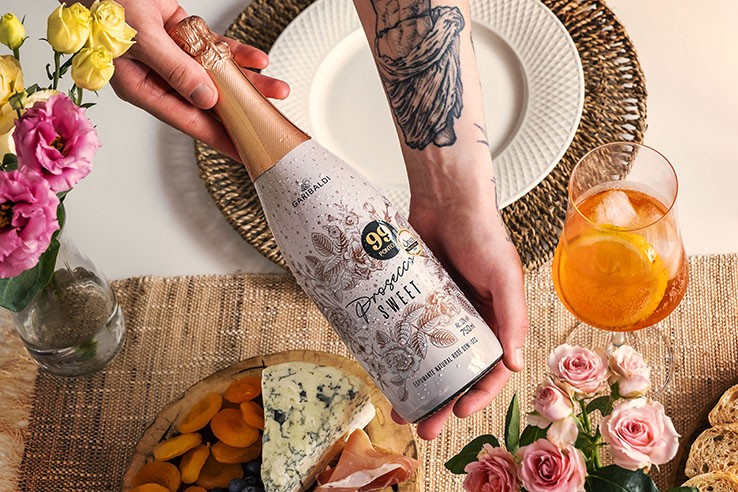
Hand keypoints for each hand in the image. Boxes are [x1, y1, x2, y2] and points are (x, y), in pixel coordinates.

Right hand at [107, 0, 288, 158]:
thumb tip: (206, 97)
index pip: (190, 121)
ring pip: (216, 75)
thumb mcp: (141, 40)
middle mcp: (158, 75)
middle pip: (209, 101)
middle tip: (270, 120)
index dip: (220, 138)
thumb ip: (175, 69)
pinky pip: (213, 48)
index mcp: (141, 87)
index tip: (245, 151)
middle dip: (243, 109)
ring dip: (247, 81)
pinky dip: (235, 52)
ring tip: (277, 88)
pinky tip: (257, 59)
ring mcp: (171, 55)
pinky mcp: (179, 33)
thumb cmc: (102, 3)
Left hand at [398, 187, 528, 439]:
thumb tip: (515, 365)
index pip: (492, 369)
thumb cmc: (483, 232)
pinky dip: (398, 353)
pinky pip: (407, 333)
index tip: (458, 412)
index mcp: (497, 321)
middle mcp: (469, 321)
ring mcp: (440, 313)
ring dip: (416, 385)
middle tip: (423, 427)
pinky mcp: (415, 300)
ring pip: (428, 359)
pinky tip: (384, 370)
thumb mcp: (504, 276)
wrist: (445, 199)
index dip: (478, 395)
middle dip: (441, 402)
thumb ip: (512, 318)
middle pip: (456, 373)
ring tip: (397, 408)